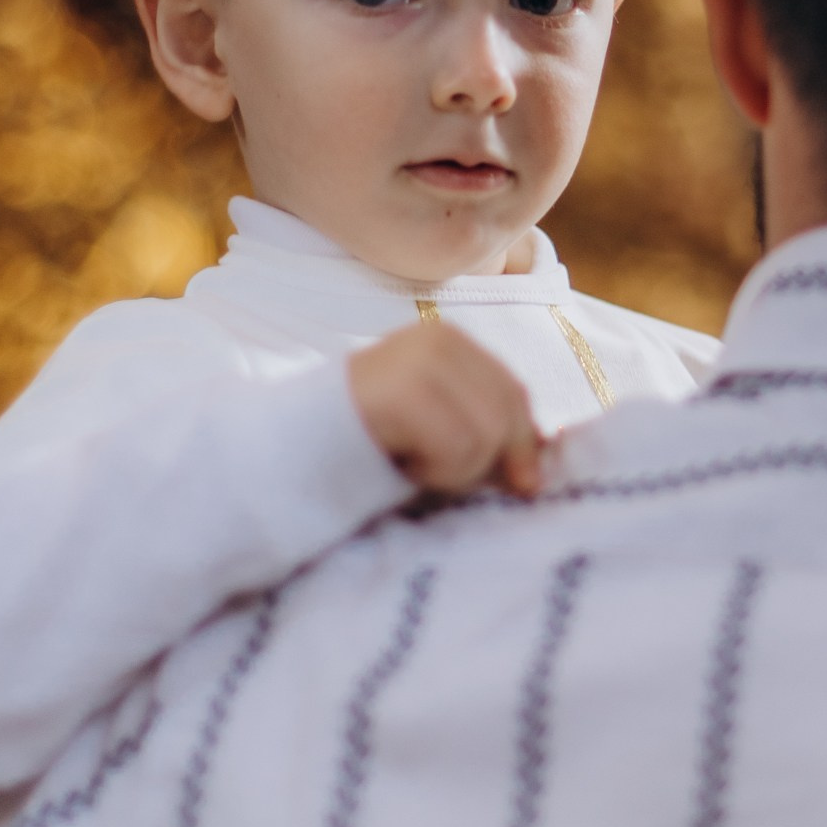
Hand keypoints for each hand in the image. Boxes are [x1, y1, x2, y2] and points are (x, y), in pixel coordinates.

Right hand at [348, 325, 545, 499]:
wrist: (285, 446)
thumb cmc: (367, 443)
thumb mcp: (435, 426)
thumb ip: (485, 432)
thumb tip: (541, 468)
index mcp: (450, 341)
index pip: (515, 394)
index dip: (524, 445)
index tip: (522, 486)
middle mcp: (439, 340)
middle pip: (508, 415)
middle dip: (486, 462)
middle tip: (437, 474)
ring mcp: (418, 362)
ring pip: (487, 436)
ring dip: (455, 472)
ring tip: (412, 465)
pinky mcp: (402, 392)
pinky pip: (458, 449)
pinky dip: (436, 474)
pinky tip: (400, 465)